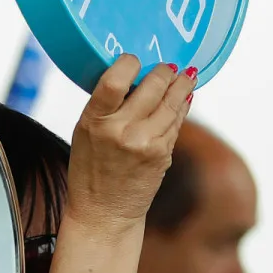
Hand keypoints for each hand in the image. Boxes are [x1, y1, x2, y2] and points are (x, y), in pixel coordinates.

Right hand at [65, 55, 194, 230]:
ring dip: (182, 85)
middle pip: (152, 86)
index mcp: (94, 120)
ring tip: (187, 75)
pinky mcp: (163, 154)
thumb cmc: (91, 170)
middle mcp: (121, 130)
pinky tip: (185, 98)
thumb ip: (107, 106)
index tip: (135, 59)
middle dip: (164, 71)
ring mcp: (146, 143)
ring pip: (171, 102)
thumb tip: (135, 77)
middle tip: (169, 65)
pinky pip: (176, 123)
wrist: (104, 213)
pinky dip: (181, 108)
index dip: (130, 63)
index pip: (115, 80)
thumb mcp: (85, 132)